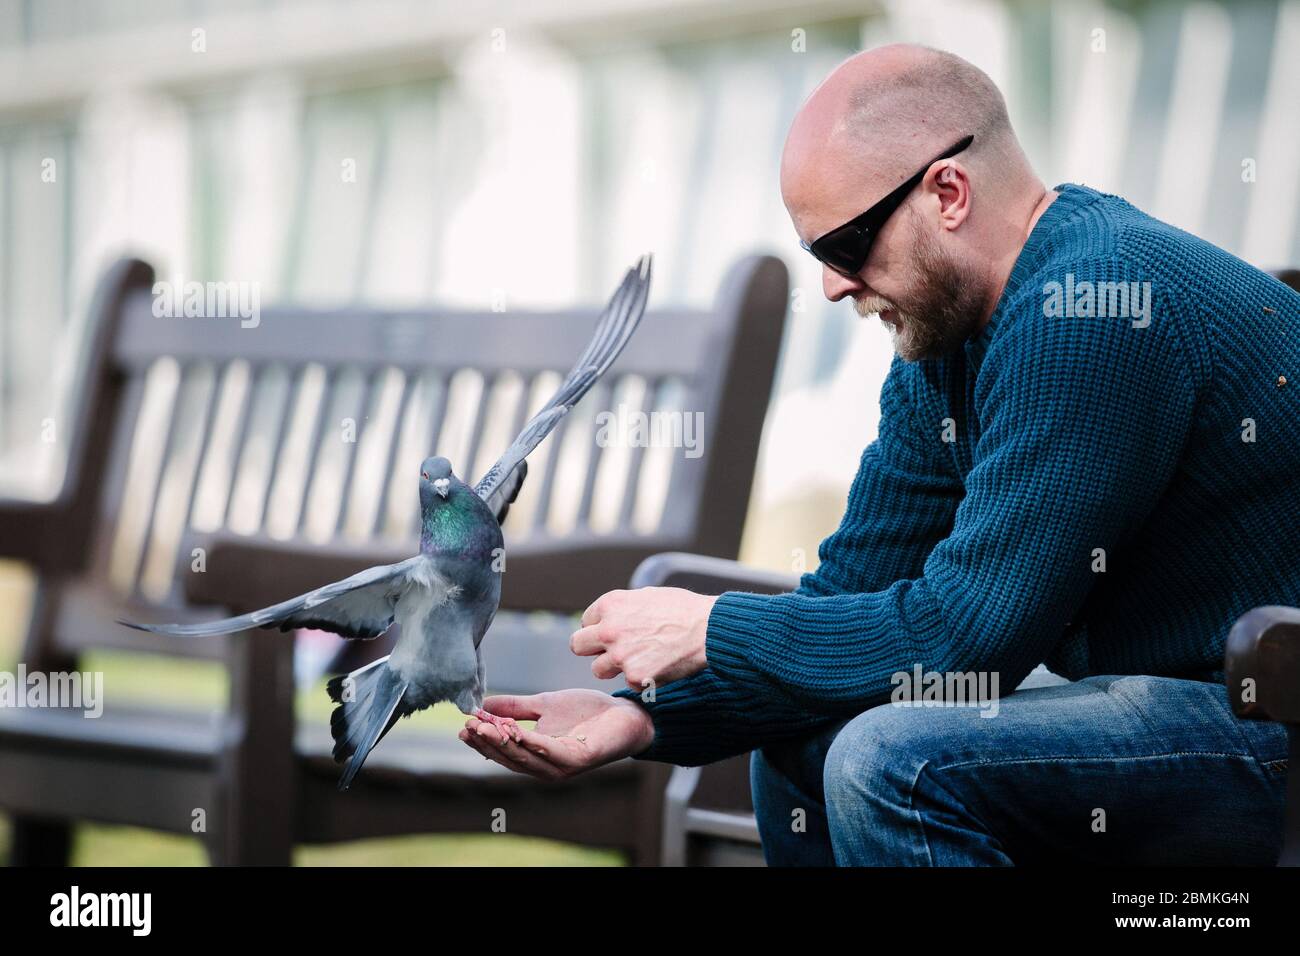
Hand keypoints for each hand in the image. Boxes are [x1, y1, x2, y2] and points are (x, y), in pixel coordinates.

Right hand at [459, 689, 654, 780]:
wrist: (625, 714)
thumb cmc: (587, 712)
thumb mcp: (544, 705)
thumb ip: (515, 708)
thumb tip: (483, 704)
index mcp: (536, 756)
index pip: (503, 752)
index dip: (483, 741)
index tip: (463, 725)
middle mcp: (547, 768)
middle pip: (510, 758)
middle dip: (487, 742)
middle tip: (468, 726)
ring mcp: (563, 767)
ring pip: (526, 758)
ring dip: (504, 744)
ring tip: (484, 727)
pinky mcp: (580, 760)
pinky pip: (551, 753)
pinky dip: (533, 744)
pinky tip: (517, 733)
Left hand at [570, 586, 717, 690]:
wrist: (707, 629)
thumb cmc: (683, 609)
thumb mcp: (647, 595)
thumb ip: (623, 608)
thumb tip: (612, 616)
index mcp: (610, 604)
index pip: (586, 622)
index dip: (600, 628)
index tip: (615, 633)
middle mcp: (608, 629)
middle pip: (578, 645)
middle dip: (592, 649)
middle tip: (611, 652)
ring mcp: (620, 655)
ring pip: (598, 669)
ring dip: (613, 668)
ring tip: (639, 661)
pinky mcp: (634, 677)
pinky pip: (627, 683)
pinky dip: (641, 679)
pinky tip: (658, 667)